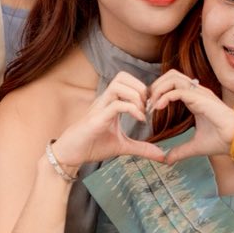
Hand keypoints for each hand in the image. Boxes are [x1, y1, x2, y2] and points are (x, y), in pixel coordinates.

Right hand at [50, 71, 168, 172]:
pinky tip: (139, 119)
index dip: (143, 89)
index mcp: (110, 102)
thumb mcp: (122, 146)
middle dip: (140, 88)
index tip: (151, 108)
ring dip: (135, 96)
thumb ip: (142, 148)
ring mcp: (100, 108)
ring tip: (142, 111)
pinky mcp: (97, 119)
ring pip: (118, 85)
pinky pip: (117, 104)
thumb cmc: (92, 146)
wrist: (71, 155)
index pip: (126, 81)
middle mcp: (105, 101)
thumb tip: (162, 156)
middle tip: (147, 106)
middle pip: (122, 76)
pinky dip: (132, 109)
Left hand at [148, 69, 233, 163]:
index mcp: (195, 99)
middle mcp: (197, 92)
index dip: (158, 92)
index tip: (148, 108)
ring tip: (151, 105)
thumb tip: (167, 160)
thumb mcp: (194, 147)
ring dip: (158, 89)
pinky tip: (157, 108)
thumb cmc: (222, 140)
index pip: (173, 84)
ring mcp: (200, 93)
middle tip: (146, 103)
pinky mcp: (202, 99)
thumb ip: (179, 151)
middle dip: (155, 86)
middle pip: (171, 75)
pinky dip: (165, 96)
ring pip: (173, 78)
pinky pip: (178, 91)